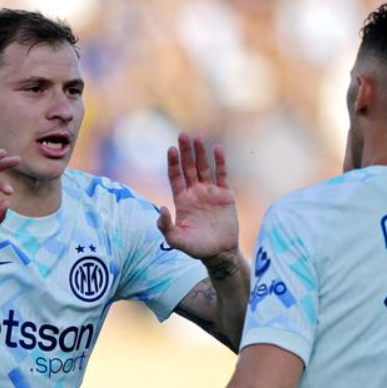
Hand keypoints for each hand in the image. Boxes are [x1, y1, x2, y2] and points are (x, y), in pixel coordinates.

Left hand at [157, 133, 238, 261]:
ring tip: (197, 137)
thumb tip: (161, 209)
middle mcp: (194, 192)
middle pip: (188, 167)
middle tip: (182, 135)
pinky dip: (220, 162)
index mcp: (181, 200)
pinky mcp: (224, 195)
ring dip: (200, 152)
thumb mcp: (176, 240)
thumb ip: (166, 226)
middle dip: (185, 151)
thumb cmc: (196, 248)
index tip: (171, 149)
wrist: (219, 252)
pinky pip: (221, 175)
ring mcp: (209, 192)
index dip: (173, 163)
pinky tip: (217, 148)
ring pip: (204, 167)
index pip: (175, 176)